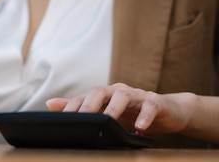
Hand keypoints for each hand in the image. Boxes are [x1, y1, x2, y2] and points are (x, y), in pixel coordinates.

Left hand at [45, 83, 195, 134]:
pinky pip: (150, 106)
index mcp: (104, 95)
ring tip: (109, 122)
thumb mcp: (106, 113)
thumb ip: (80, 108)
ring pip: (123, 95)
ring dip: (115, 109)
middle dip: (89, 105)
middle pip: (100, 91)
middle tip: (83, 120)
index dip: (71, 108)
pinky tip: (140, 127)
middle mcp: (117, 91)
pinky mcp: (156, 102)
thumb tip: (50, 104)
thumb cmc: (133, 113)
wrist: (168, 111)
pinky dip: (145, 115)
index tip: (62, 121)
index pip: (83, 98)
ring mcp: (137, 95)